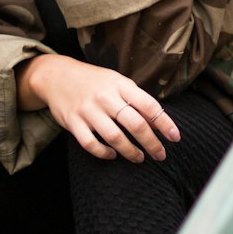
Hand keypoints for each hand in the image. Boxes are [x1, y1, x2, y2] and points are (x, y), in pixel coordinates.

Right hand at [18, 54, 180, 162]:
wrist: (57, 76)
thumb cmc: (94, 81)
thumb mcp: (117, 82)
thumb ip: (136, 99)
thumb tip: (159, 122)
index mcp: (120, 85)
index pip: (148, 105)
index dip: (164, 123)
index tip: (175, 138)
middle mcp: (105, 97)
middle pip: (135, 124)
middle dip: (151, 143)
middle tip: (160, 155)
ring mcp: (88, 110)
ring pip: (115, 137)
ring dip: (131, 152)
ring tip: (139, 158)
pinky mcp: (73, 122)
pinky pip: (91, 144)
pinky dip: (104, 153)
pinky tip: (112, 155)